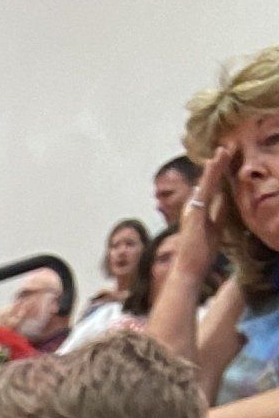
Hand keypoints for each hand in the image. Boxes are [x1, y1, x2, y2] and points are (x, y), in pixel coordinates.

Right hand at [172, 145, 234, 288]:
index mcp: (199, 210)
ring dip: (216, 163)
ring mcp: (193, 208)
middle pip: (210, 180)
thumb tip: (227, 198)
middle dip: (219, 163)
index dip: (221, 172)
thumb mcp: (216, 229)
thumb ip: (220, 213)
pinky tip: (216, 160)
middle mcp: (194, 206)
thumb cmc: (199, 255)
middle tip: (230, 146)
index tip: (229, 157)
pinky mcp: (195, 211)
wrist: (188, 270)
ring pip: (207, 180)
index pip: (213, 187)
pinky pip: (205, 188)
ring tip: (225, 148)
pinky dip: (211, 173)